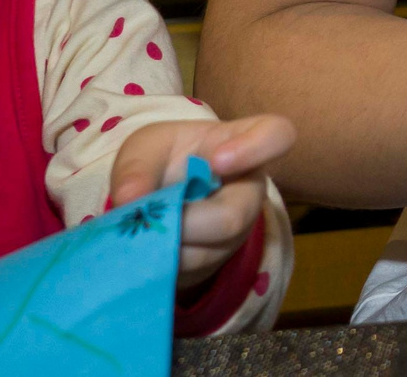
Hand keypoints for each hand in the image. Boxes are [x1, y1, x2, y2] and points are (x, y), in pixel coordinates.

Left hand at [109, 114, 293, 287]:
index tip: (217, 161)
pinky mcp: (216, 261)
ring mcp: (238, 230)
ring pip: (208, 251)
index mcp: (241, 144)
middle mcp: (250, 190)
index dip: (255, 149)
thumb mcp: (145, 148)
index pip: (276, 135)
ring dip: (165, 246)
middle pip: (235, 215)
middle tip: (152, 216)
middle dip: (184, 223)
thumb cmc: (162, 159)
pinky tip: (145, 247)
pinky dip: (160, 263)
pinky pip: (190, 271)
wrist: (159, 196)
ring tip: (140, 231)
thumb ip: (136, 166)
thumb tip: (130, 199)